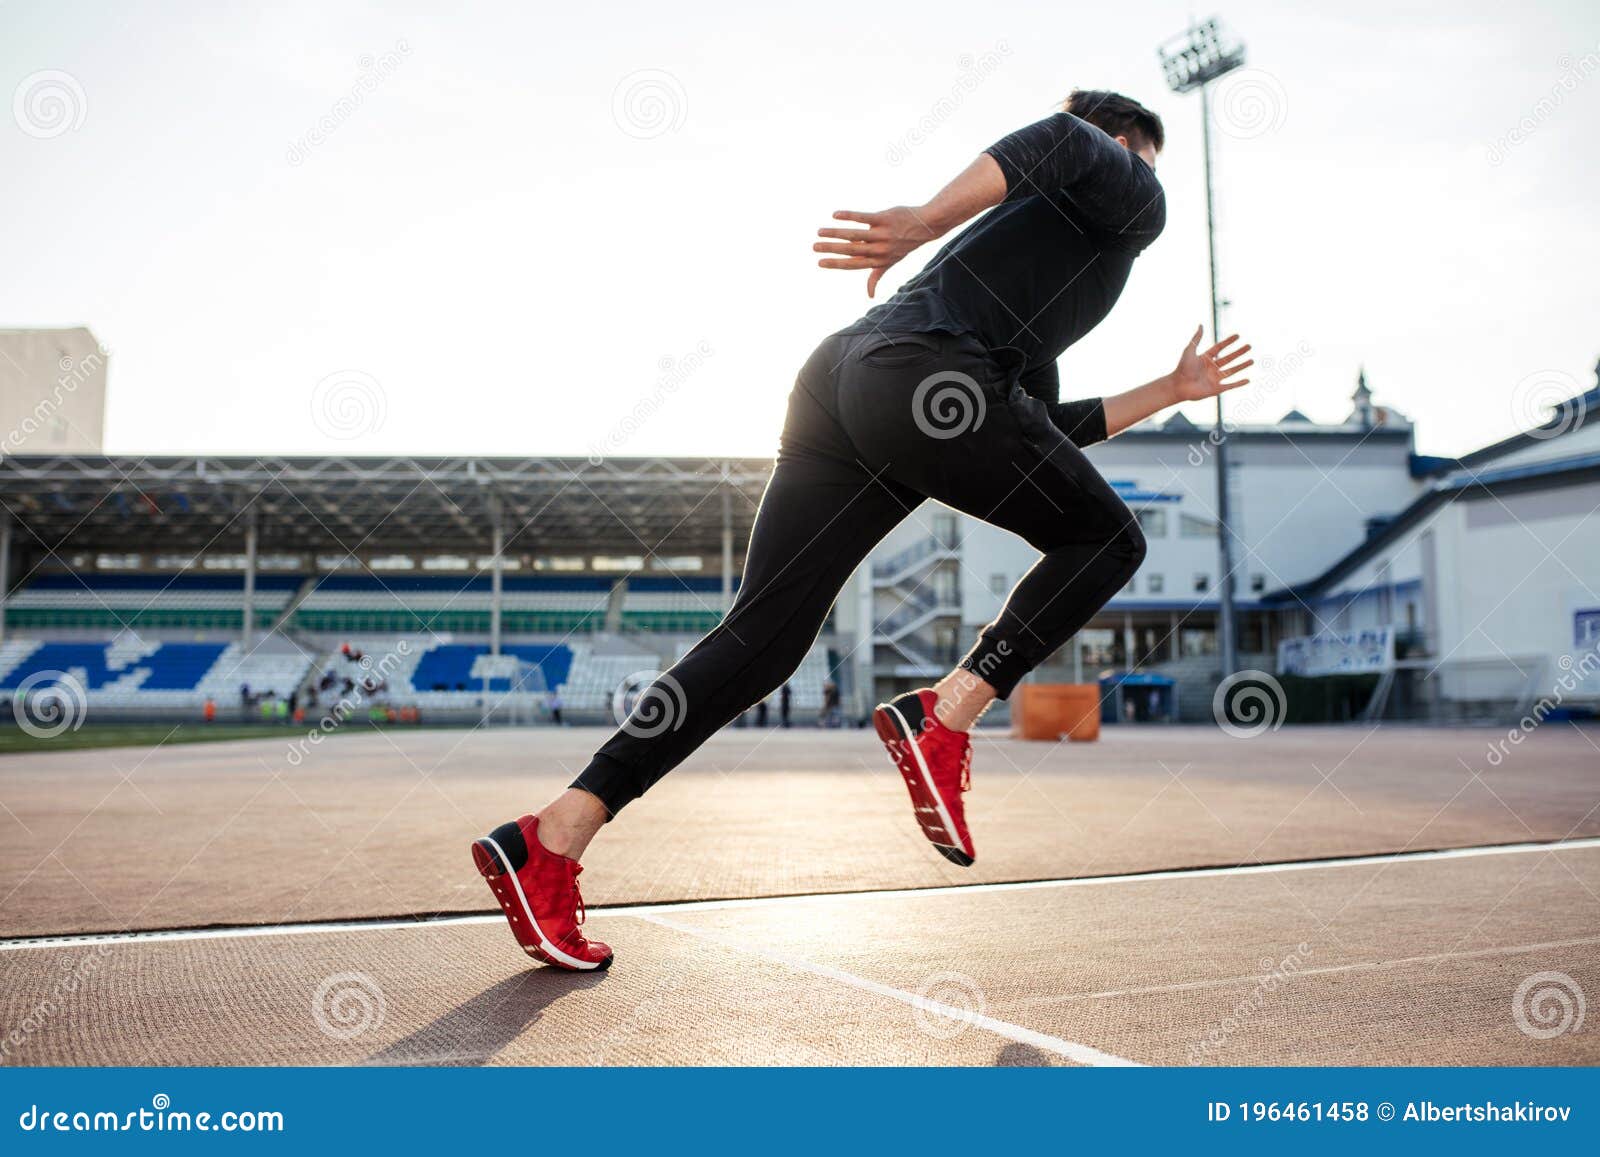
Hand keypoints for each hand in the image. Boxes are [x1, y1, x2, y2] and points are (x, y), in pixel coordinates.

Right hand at [813, 206, 940, 297]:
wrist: (925, 226)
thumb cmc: (905, 244)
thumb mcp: (891, 262)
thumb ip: (877, 275)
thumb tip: (869, 296)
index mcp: (878, 260)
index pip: (853, 264)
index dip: (836, 264)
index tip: (820, 262)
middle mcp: (879, 249)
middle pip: (851, 250)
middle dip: (831, 249)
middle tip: (814, 246)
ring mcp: (882, 234)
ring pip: (855, 234)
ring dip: (836, 233)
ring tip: (820, 231)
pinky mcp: (885, 218)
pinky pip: (864, 218)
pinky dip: (849, 216)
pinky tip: (835, 215)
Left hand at [1170, 326, 1252, 401]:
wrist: (1178, 385)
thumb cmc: (1182, 368)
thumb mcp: (1189, 350)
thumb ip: (1196, 338)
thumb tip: (1201, 325)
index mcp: (1205, 359)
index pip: (1220, 348)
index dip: (1228, 342)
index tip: (1238, 335)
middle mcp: (1211, 368)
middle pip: (1229, 358)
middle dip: (1239, 353)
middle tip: (1249, 346)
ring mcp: (1214, 379)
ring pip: (1232, 371)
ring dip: (1242, 366)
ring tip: (1252, 361)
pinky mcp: (1216, 389)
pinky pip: (1230, 385)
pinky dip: (1239, 383)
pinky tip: (1248, 380)